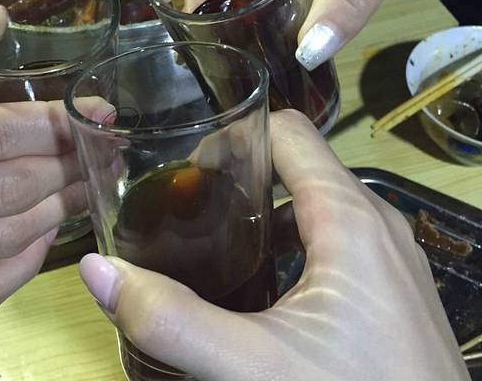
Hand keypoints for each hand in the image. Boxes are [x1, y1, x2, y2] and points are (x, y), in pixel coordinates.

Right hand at [79, 110, 469, 380]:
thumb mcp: (256, 367)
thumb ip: (172, 319)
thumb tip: (97, 271)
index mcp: (348, 215)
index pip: (287, 130)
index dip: (233, 135)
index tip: (188, 168)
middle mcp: (375, 220)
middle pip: (298, 162)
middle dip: (239, 172)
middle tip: (187, 206)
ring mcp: (387, 253)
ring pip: (314, 201)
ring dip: (263, 208)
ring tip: (214, 237)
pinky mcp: (389, 284)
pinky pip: (333, 236)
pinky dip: (289, 239)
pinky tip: (259, 280)